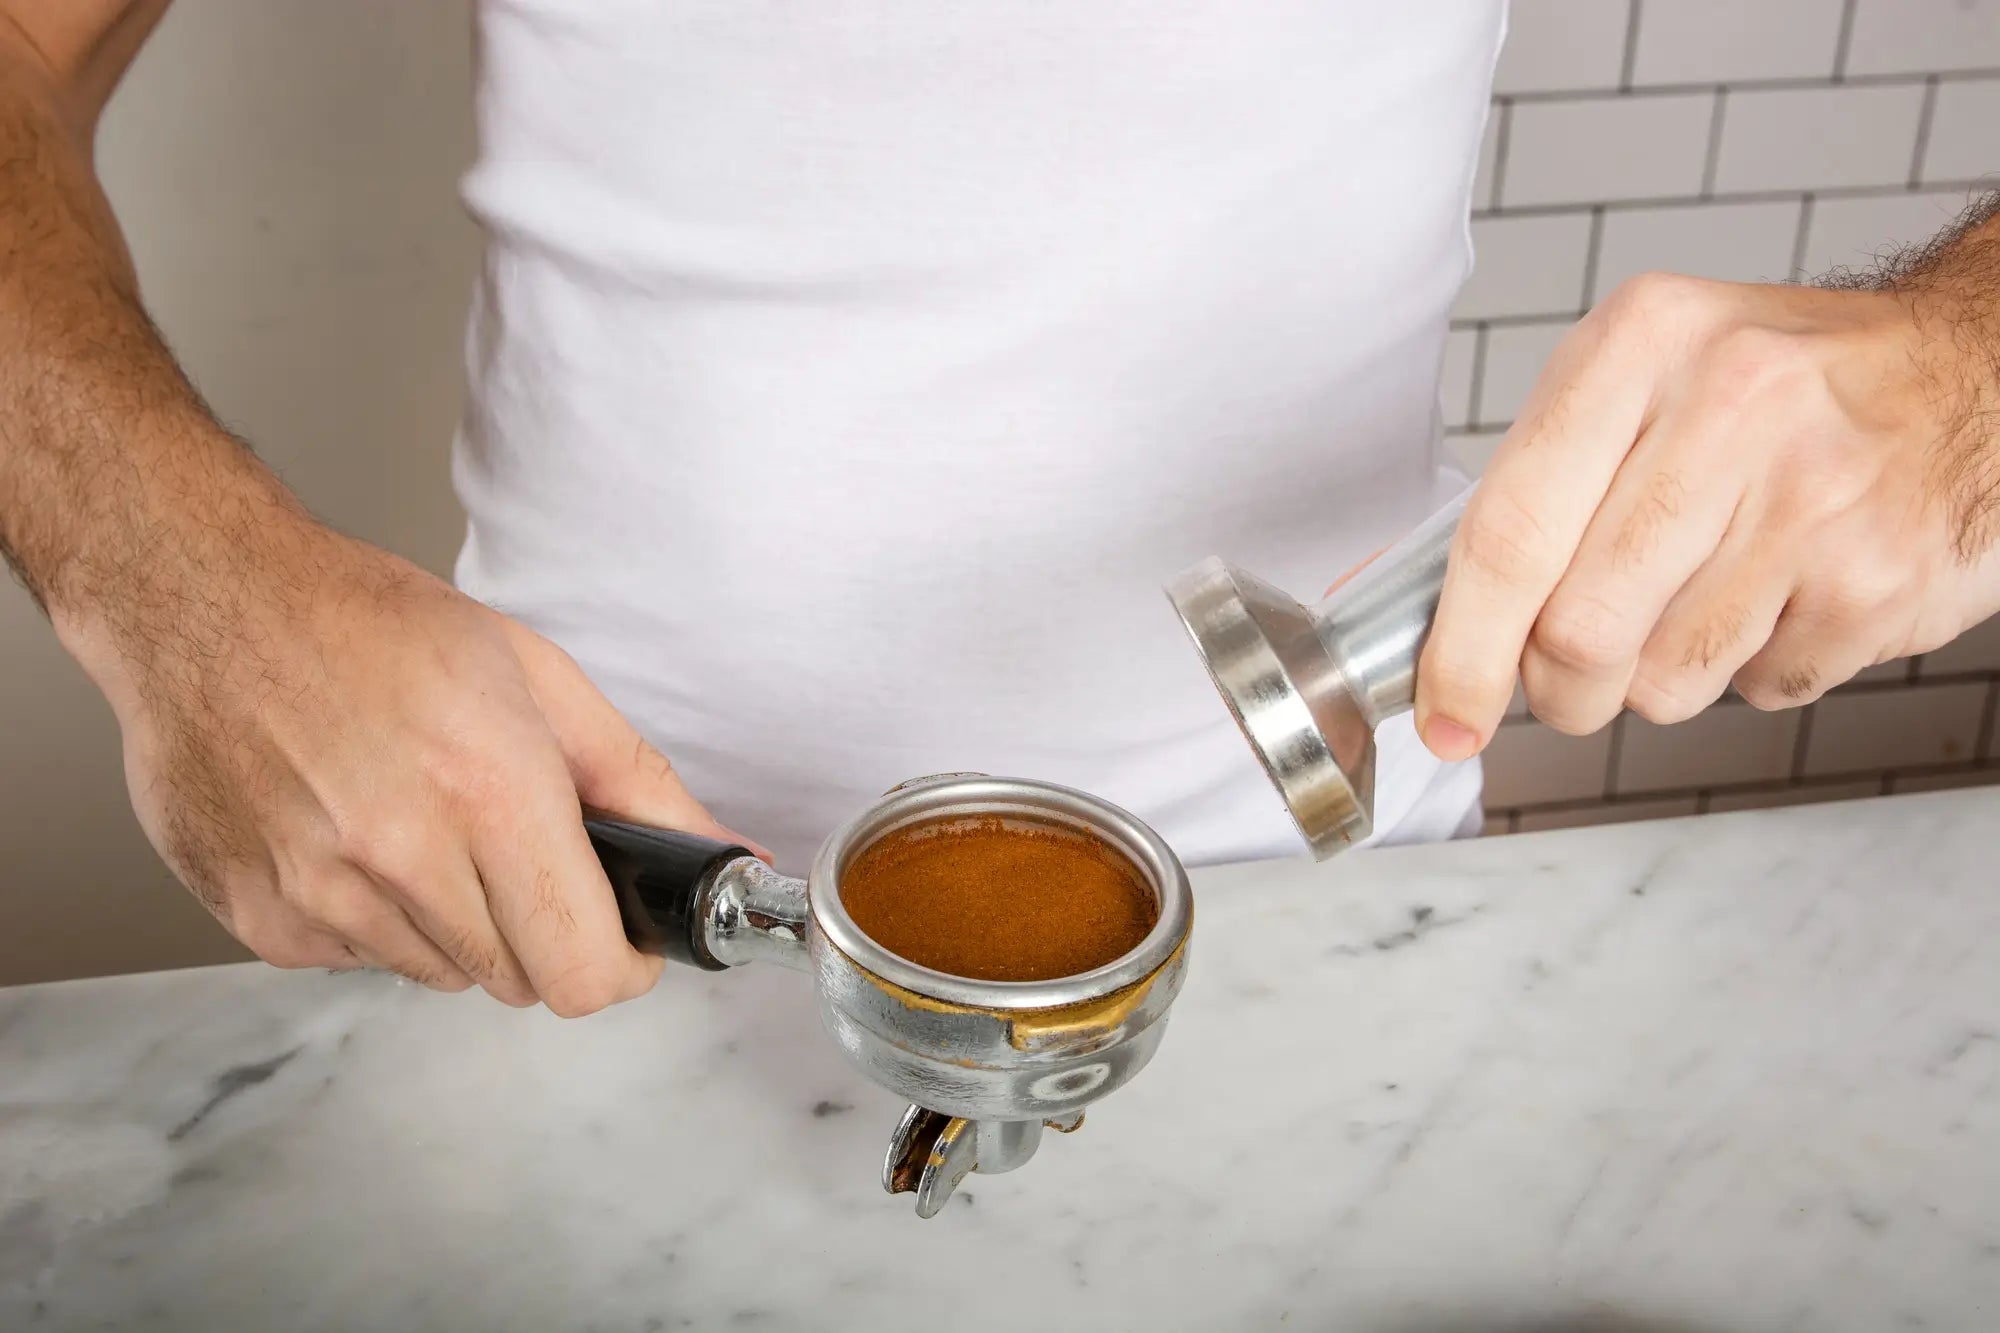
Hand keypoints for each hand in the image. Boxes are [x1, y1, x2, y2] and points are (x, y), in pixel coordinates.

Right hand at [57, 499, 753, 1015]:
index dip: (622, 964)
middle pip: (521, 981)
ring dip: (456, 923)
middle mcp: (399, 854)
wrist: (205, 598)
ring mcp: (319, 895)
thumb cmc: (367, 623)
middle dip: (541, 930)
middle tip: (515, 850)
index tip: (623, 936)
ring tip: (422, 822)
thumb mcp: (534, 675)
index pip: (585, 969)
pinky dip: (377, 919)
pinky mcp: (261, 919)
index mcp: (487, 788)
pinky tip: (355, 833)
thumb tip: (721, 854)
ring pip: (443, 974)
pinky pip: (361, 961)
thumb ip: (637, 782)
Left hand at [1414, 261, 1999, 756]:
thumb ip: (1534, 488)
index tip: (1445, 713)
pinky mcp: (1878, 582)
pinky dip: (1752, 670)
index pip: (1510, 532)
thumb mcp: (1642, 377)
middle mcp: (1730, 408)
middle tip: (1571, 678)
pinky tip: (1781, 594)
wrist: (1975, 373)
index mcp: (1642, 344)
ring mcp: (1815, 500)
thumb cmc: (1779, 387)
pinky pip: (1760, 690)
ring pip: (1664, 680)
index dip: (1462, 649)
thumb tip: (1423, 616)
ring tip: (1700, 602)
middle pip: (1578, 629)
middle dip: (1558, 688)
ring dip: (1656, 679)